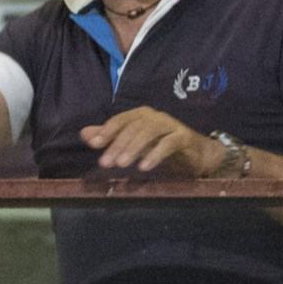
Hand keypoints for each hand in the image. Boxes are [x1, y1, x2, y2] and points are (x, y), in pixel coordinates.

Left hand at [80, 106, 223, 176]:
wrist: (198, 154)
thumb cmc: (163, 147)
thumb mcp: (134, 144)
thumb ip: (111, 138)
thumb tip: (85, 134)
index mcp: (141, 116)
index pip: (120, 119)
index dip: (106, 130)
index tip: (94, 144)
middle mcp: (155, 117)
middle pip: (133, 126)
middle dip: (117, 144)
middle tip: (106, 163)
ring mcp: (170, 125)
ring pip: (149, 132)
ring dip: (134, 148)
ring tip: (122, 165)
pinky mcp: (183, 137)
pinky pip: (168, 144)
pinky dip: (155, 154)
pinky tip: (144, 167)